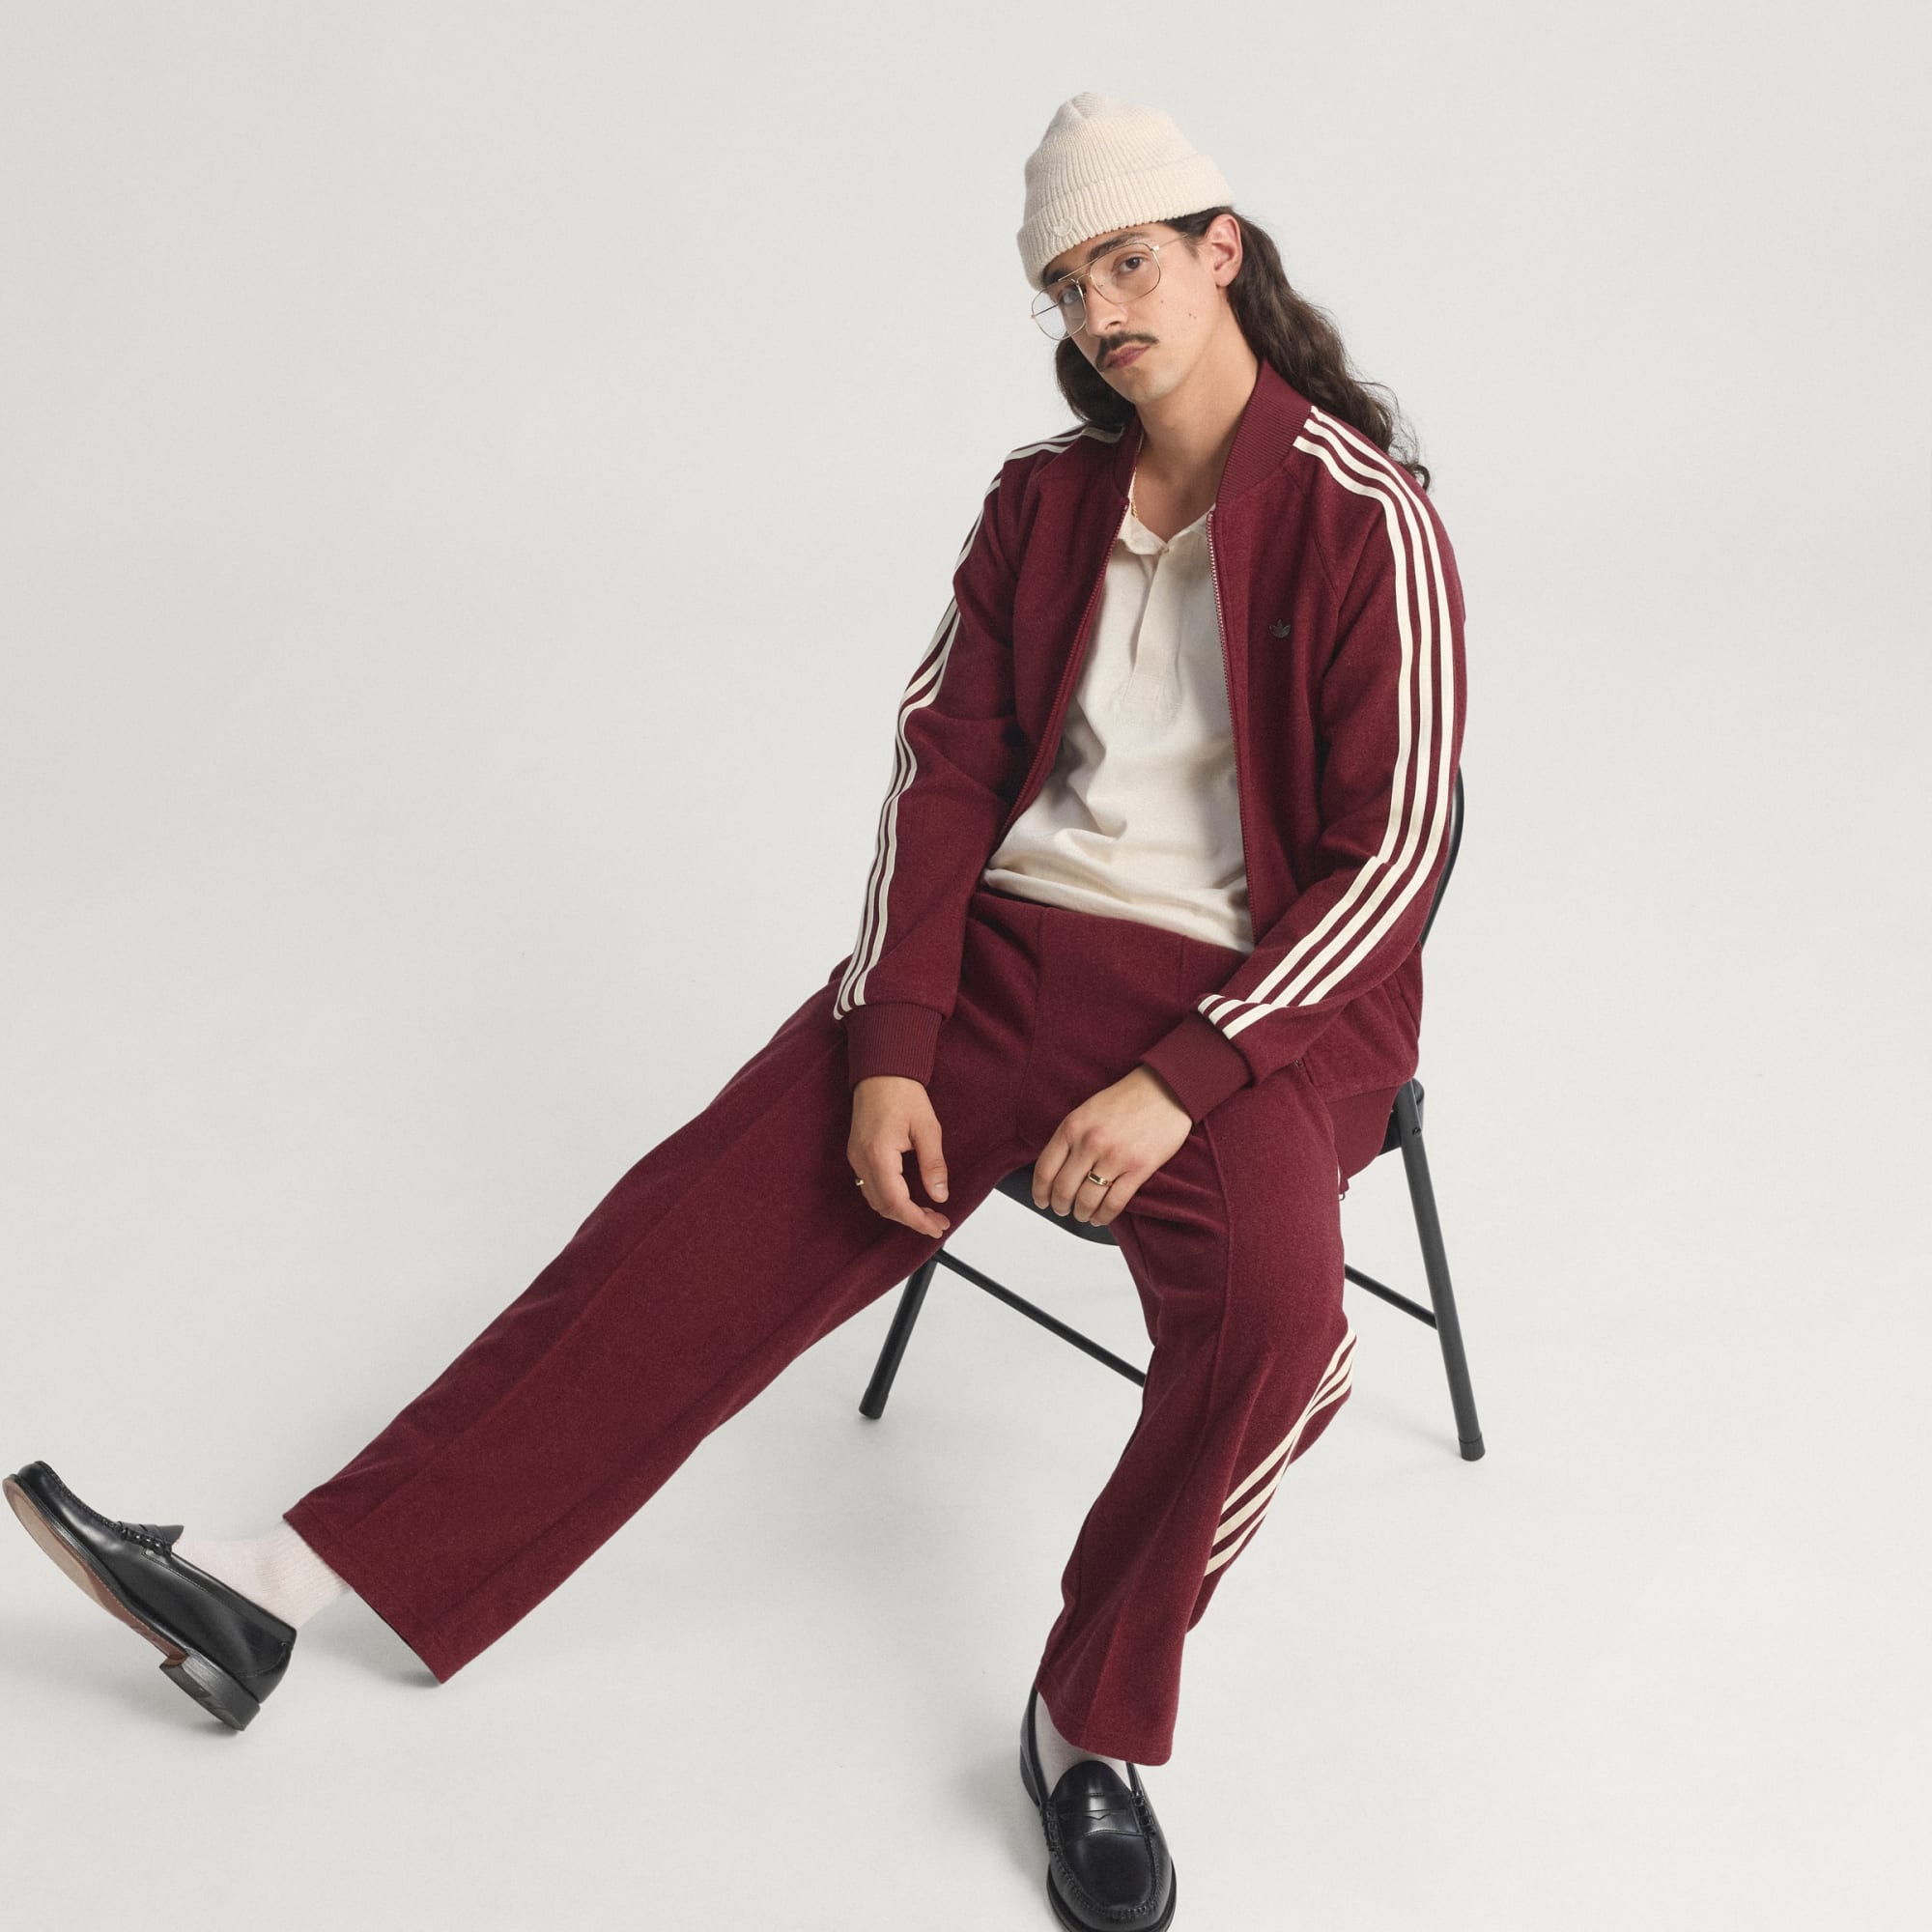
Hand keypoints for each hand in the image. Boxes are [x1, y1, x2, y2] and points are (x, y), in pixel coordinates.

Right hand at [849, 1075, 951, 1237]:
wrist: (881, 1072)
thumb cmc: (902, 1093)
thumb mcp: (927, 1129)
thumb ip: (933, 1165)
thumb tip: (939, 1195)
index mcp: (879, 1155)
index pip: (896, 1202)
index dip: (917, 1220)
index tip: (936, 1226)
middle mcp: (862, 1160)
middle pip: (883, 1206)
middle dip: (911, 1219)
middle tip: (937, 1220)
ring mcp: (856, 1158)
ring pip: (875, 1199)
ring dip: (900, 1210)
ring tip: (927, 1212)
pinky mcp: (857, 1154)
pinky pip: (870, 1186)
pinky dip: (889, 1198)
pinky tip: (908, 1197)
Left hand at [1032, 1066, 1192, 1227]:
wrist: (1165, 1090)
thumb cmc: (1126, 1099)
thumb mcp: (1087, 1111)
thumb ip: (1071, 1136)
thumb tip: (1057, 1168)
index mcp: (1072, 1127)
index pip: (1045, 1169)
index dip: (1039, 1191)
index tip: (1041, 1200)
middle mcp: (1090, 1143)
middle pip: (1064, 1189)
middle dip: (1060, 1206)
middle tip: (1062, 1211)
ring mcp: (1114, 1157)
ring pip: (1087, 1199)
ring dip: (1081, 1213)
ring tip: (1082, 1215)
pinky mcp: (1139, 1168)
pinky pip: (1114, 1202)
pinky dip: (1104, 1216)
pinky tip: (1100, 1217)